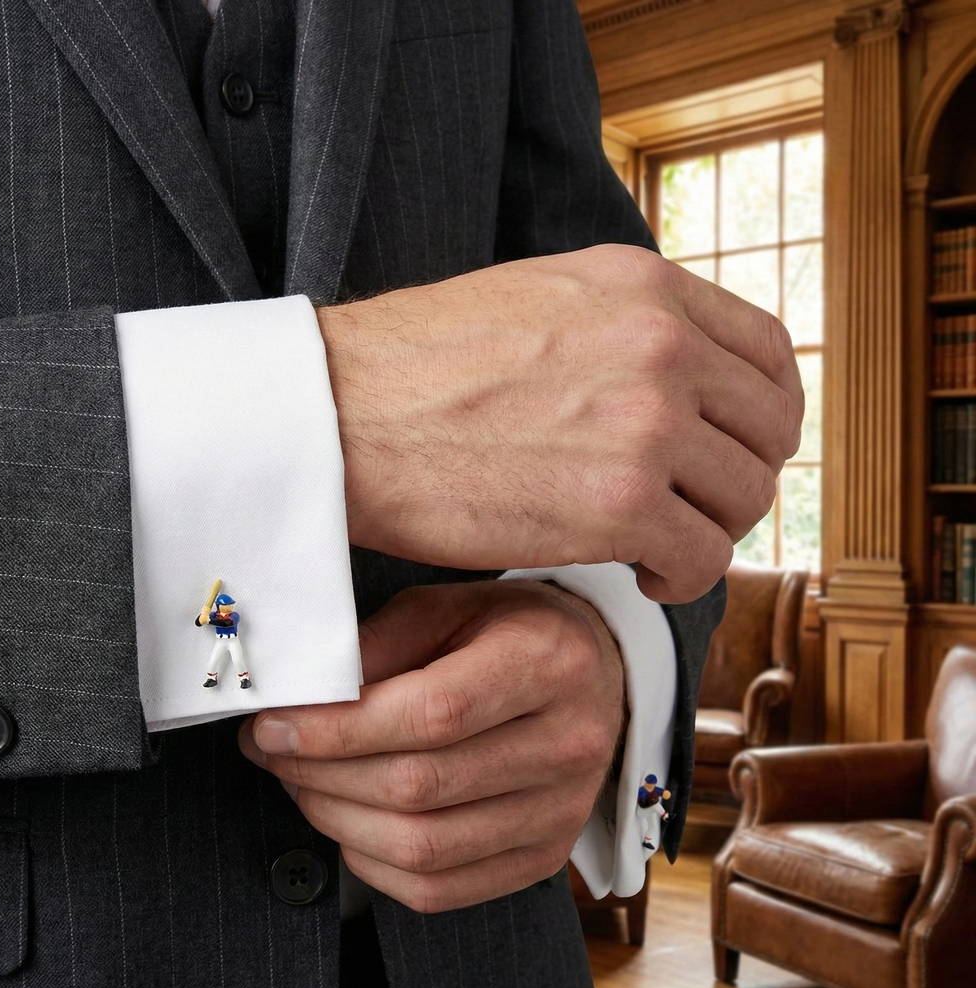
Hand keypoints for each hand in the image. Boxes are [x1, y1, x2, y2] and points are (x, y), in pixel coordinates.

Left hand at [238, 580, 625, 912]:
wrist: (594, 676)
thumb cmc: (514, 632)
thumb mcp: (449, 607)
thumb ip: (381, 645)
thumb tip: (306, 697)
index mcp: (547, 663)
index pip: (432, 714)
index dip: (339, 728)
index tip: (273, 724)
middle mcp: (567, 744)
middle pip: (419, 786)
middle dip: (321, 773)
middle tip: (273, 749)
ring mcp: (560, 811)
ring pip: (423, 848)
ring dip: (338, 820)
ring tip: (303, 781)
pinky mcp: (544, 856)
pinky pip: (441, 890)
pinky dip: (373, 864)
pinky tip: (349, 822)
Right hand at [319, 244, 802, 602]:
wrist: (339, 414)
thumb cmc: (418, 368)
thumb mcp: (538, 300)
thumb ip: (622, 327)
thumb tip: (678, 378)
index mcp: (644, 288)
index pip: (770, 353)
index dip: (766, 413)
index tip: (734, 450)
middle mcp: (660, 346)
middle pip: (769, 432)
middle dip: (737, 480)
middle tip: (691, 508)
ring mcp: (645, 424)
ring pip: (744, 499)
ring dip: (709, 532)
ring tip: (657, 544)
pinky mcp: (619, 504)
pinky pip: (703, 558)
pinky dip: (681, 576)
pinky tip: (640, 573)